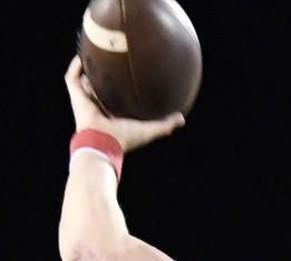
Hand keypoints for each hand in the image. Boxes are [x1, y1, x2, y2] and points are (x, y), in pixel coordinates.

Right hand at [64, 56, 184, 152]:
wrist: (104, 141)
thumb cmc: (125, 138)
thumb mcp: (149, 130)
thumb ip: (165, 125)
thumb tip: (181, 118)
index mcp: (110, 114)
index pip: (112, 98)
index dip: (116, 87)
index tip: (124, 76)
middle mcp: (96, 106)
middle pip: (96, 87)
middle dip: (100, 74)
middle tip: (108, 59)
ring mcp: (84, 101)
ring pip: (82, 81)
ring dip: (86, 68)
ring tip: (92, 52)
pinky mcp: (76, 97)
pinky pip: (71, 78)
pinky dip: (75, 67)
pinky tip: (82, 55)